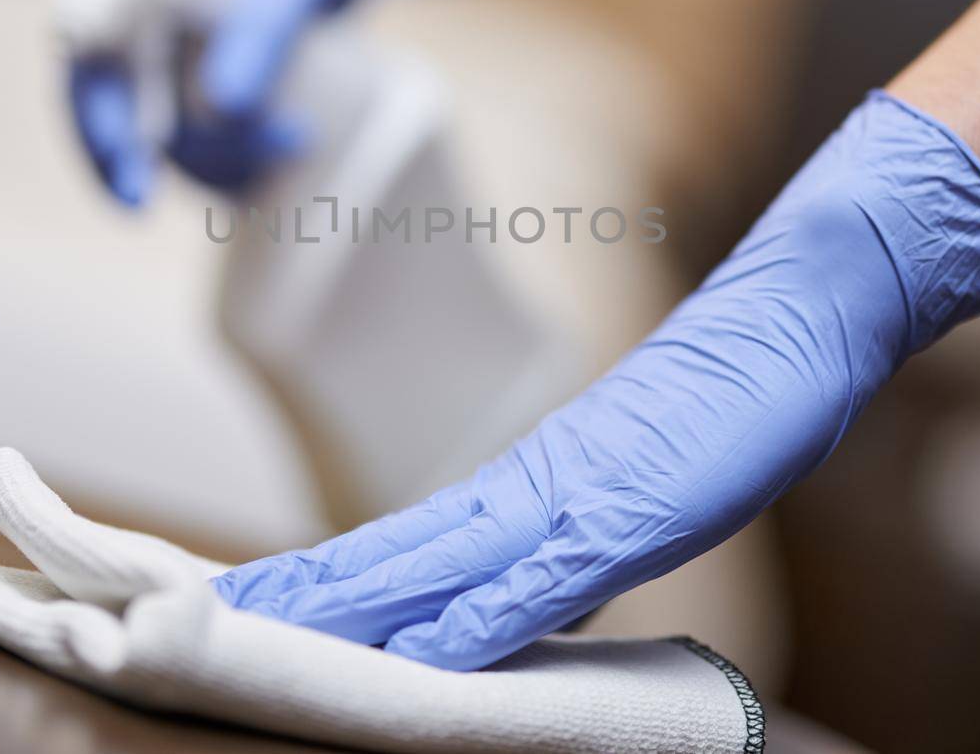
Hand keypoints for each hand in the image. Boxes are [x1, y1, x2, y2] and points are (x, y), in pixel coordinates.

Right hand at [64, 0, 496, 203]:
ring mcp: (173, 26)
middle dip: (117, 148)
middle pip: (98, 83)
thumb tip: (222, 107)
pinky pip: (193, 123)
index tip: (127, 161)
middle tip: (135, 208)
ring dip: (211, 149)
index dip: (94, 100)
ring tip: (296, 141)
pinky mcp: (207, 60)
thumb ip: (263, 21)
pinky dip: (231, 148)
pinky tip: (290, 142)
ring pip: (152, 115)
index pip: (87, 31)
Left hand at [213, 91, 979, 669]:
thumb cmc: (711, 413)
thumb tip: (502, 615)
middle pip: (389, 552)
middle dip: (294, 596)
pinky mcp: (627, 515)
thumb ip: (560, 560)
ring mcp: (572, 501)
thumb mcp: (625, 501)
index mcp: (520, 492)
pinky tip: (420, 653)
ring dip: (347, 605)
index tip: (240, 607)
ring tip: (258, 629)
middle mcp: (525, 493)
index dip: (316, 580)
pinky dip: (475, 619)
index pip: (397, 545)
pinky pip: (539, 579)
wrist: (783, 326)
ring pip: (436, 563)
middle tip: (196, 620)